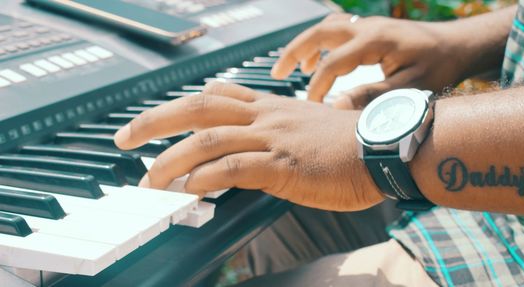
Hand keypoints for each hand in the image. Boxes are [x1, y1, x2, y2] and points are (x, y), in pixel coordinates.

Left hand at [114, 82, 383, 210]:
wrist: (384, 150)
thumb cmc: (351, 145)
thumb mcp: (309, 128)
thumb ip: (277, 135)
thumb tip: (255, 153)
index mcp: (271, 107)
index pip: (217, 95)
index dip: (181, 106)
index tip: (158, 121)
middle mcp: (266, 116)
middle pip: (198, 107)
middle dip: (154, 121)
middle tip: (125, 138)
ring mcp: (273, 138)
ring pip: (208, 139)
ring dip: (171, 160)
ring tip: (150, 179)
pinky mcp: (284, 164)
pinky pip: (235, 167)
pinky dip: (207, 177)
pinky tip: (190, 189)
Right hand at [271, 13, 464, 108]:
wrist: (458, 46)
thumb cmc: (439, 67)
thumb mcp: (410, 88)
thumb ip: (373, 97)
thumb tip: (336, 108)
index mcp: (375, 41)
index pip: (333, 63)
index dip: (318, 86)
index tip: (312, 107)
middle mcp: (368, 28)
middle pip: (319, 33)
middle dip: (294, 52)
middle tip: (276, 74)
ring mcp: (368, 25)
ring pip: (325, 28)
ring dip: (304, 45)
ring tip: (289, 68)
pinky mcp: (371, 29)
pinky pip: (336, 29)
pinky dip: (320, 43)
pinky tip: (315, 61)